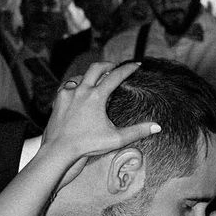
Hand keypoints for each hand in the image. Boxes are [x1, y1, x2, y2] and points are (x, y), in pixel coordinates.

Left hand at [42, 61, 161, 160]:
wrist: (59, 150)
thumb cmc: (87, 145)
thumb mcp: (116, 139)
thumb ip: (137, 131)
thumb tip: (157, 127)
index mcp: (96, 96)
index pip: (116, 76)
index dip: (128, 69)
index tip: (136, 65)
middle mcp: (81, 90)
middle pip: (97, 68)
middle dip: (109, 65)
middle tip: (116, 67)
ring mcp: (68, 93)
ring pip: (81, 75)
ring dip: (91, 74)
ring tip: (97, 79)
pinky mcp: (58, 99)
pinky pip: (68, 85)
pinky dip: (76, 84)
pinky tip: (78, 89)